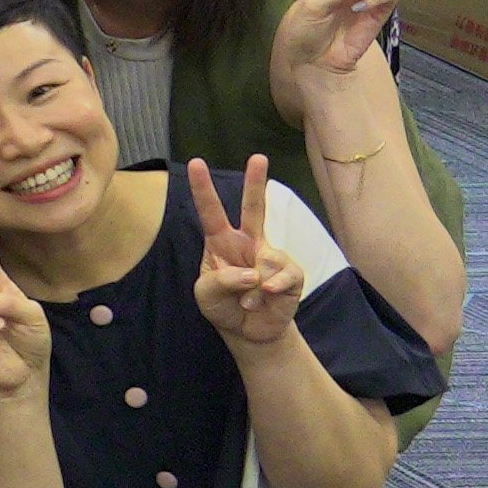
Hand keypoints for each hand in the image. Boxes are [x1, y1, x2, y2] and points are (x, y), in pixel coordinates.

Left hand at [190, 155, 304, 348]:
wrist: (249, 331)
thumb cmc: (223, 306)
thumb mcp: (205, 294)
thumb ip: (220, 280)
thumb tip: (251, 272)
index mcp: (220, 242)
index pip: (211, 211)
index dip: (203, 188)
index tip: (196, 162)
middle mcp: (248, 243)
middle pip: (254, 208)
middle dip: (256, 182)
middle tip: (258, 156)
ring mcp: (271, 256)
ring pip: (265, 259)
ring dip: (251, 288)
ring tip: (247, 301)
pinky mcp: (291, 273)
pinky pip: (281, 276)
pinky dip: (268, 292)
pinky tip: (264, 299)